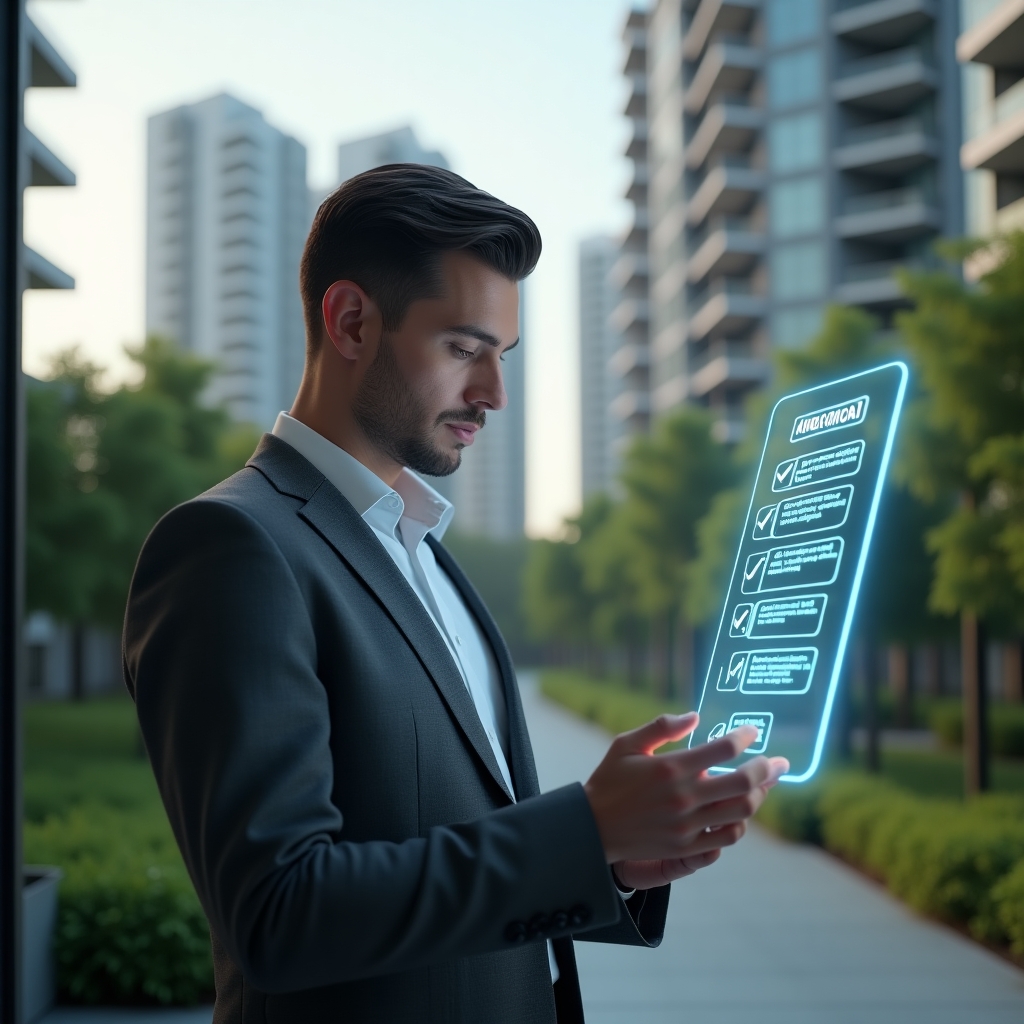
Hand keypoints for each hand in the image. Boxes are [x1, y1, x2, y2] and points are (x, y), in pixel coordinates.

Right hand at [583, 713, 788, 889]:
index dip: (744, 737)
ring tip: (766, 785)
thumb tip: (695, 716)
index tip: (752, 732)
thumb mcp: (626, 744)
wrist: (592, 828)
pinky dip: (740, 823)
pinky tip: (743, 812)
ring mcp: (687, 824)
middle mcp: (684, 796)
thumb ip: (661, 727)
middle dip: (767, 768)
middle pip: (743, 782)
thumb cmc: (609, 780)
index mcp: (672, 767)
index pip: (724, 749)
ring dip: (760, 795)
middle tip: (779, 762)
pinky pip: (726, 837)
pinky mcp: (685, 846)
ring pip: (741, 811)